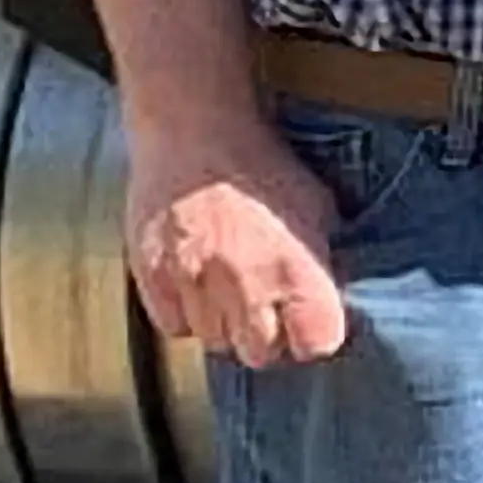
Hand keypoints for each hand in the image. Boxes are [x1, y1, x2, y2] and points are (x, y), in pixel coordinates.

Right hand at [121, 101, 354, 368]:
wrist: (194, 127)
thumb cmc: (260, 163)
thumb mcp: (316, 206)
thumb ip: (322, 260)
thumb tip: (327, 300)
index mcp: (297, 269)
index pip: (316, 344)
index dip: (313, 335)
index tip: (307, 322)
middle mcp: (246, 285)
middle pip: (260, 354)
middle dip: (267, 337)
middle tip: (265, 308)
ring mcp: (195, 284)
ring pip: (214, 342)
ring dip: (224, 324)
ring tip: (228, 286)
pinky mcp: (154, 278)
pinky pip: (175, 326)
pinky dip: (186, 313)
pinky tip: (197, 283)